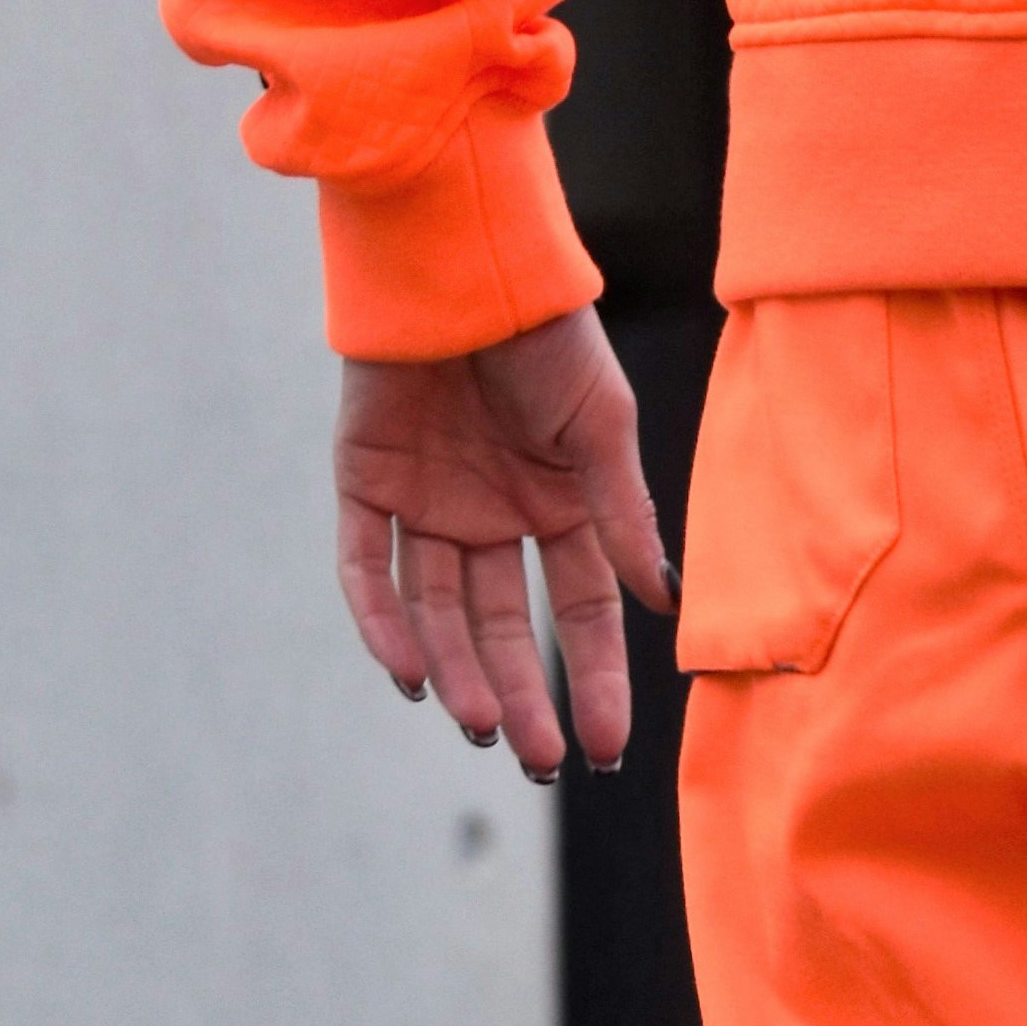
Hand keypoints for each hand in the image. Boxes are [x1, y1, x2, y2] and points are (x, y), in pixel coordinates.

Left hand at [333, 310, 671, 779]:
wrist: (464, 264)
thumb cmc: (547, 336)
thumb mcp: (602, 427)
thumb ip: (622, 514)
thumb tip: (661, 600)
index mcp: (558, 505)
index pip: (578, 612)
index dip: (590, 678)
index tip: (605, 746)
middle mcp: (491, 516)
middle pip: (502, 628)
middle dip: (520, 696)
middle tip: (533, 760)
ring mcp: (426, 505)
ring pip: (437, 614)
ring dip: (457, 673)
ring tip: (482, 726)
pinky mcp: (365, 486)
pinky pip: (367, 571)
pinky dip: (383, 625)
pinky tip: (411, 675)